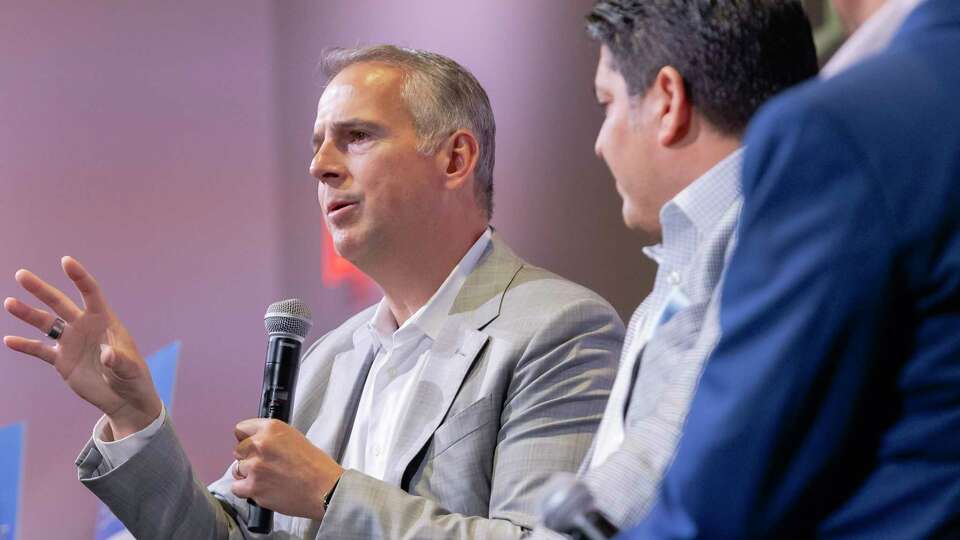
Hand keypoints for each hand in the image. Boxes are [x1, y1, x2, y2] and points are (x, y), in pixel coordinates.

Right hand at [3, 256, 161, 438]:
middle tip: (21, 275)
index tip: (66, 261)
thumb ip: (120, 360)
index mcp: (105, 321)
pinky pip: (40, 350)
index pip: (91, 294)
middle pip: (60, 303)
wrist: (123, 399)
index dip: (79, 278)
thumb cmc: (133, 379)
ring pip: (46, 324)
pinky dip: (25, 345)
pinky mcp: (62, 360)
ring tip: (9, 302)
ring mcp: (71, 342)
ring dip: (28, 314)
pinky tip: (9, 340)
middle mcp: (85, 326)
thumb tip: (107, 355)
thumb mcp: (130, 369)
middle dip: (42, 290)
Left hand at [231, 418, 342, 519]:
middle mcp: (260, 444)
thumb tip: (256, 443)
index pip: (241, 429)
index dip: (246, 438)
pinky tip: (260, 489)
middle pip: (238, 450)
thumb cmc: (316, 466)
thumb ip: (272, 438)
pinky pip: (236, 487)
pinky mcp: (253, 487)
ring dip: (248, 474)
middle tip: (264, 464)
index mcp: (272, 428)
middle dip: (248, 457)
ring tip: (265, 478)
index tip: (250, 445)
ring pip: (237, 469)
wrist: (325, 489)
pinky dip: (246, 490)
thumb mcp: (295, 438)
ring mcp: (255, 467)